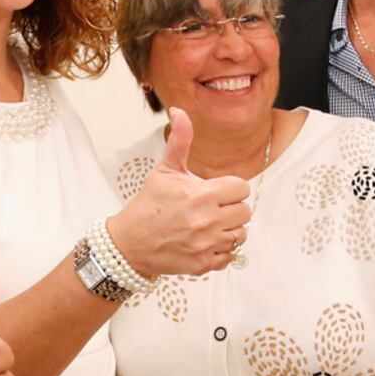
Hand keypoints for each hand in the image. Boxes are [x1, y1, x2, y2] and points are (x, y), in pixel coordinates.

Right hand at [107, 108, 252, 276]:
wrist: (129, 244)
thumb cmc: (147, 206)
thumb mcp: (164, 170)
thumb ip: (180, 140)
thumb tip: (179, 111)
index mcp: (201, 195)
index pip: (241, 188)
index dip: (230, 188)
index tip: (216, 191)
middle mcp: (207, 221)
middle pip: (245, 211)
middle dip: (231, 208)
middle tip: (212, 208)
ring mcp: (206, 244)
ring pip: (240, 234)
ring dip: (228, 229)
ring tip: (209, 225)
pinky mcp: (204, 264)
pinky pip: (230, 256)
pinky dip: (221, 250)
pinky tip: (205, 241)